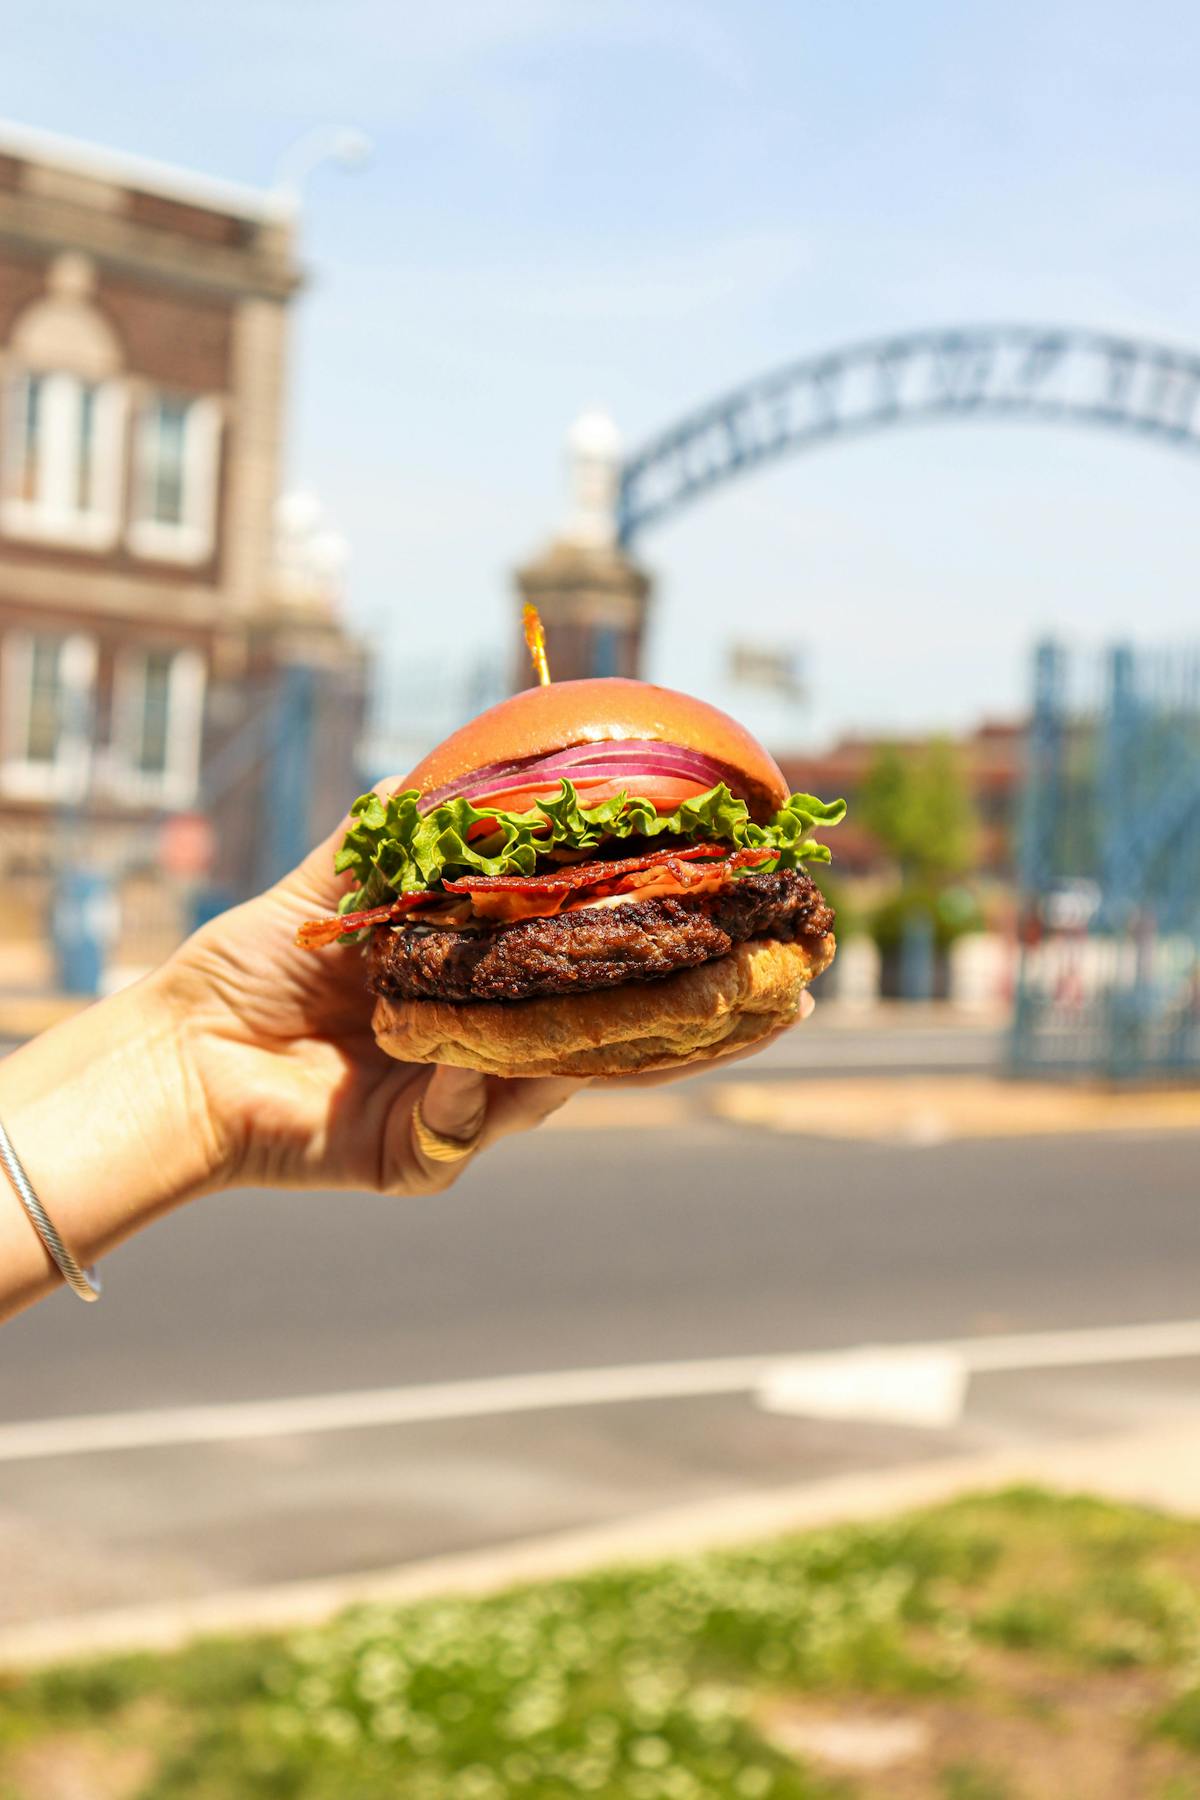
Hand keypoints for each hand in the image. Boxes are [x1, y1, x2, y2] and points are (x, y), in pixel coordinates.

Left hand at [163, 821, 586, 1195]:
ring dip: (544, 1056)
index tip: (617, 902)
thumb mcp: (321, 895)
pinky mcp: (412, 1159)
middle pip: (552, 1036)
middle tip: (626, 966)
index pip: (537, 968)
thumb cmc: (248, 970)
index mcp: (454, 988)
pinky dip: (465, 1099)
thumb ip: (379, 840)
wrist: (179, 1052)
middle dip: (590, 1006)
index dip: (577, 940)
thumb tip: (435, 770)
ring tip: (564, 1018)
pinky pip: (457, 1133)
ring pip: (524, 1094)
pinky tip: (462, 1063)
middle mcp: (463, 1050)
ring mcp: (443, 1108)